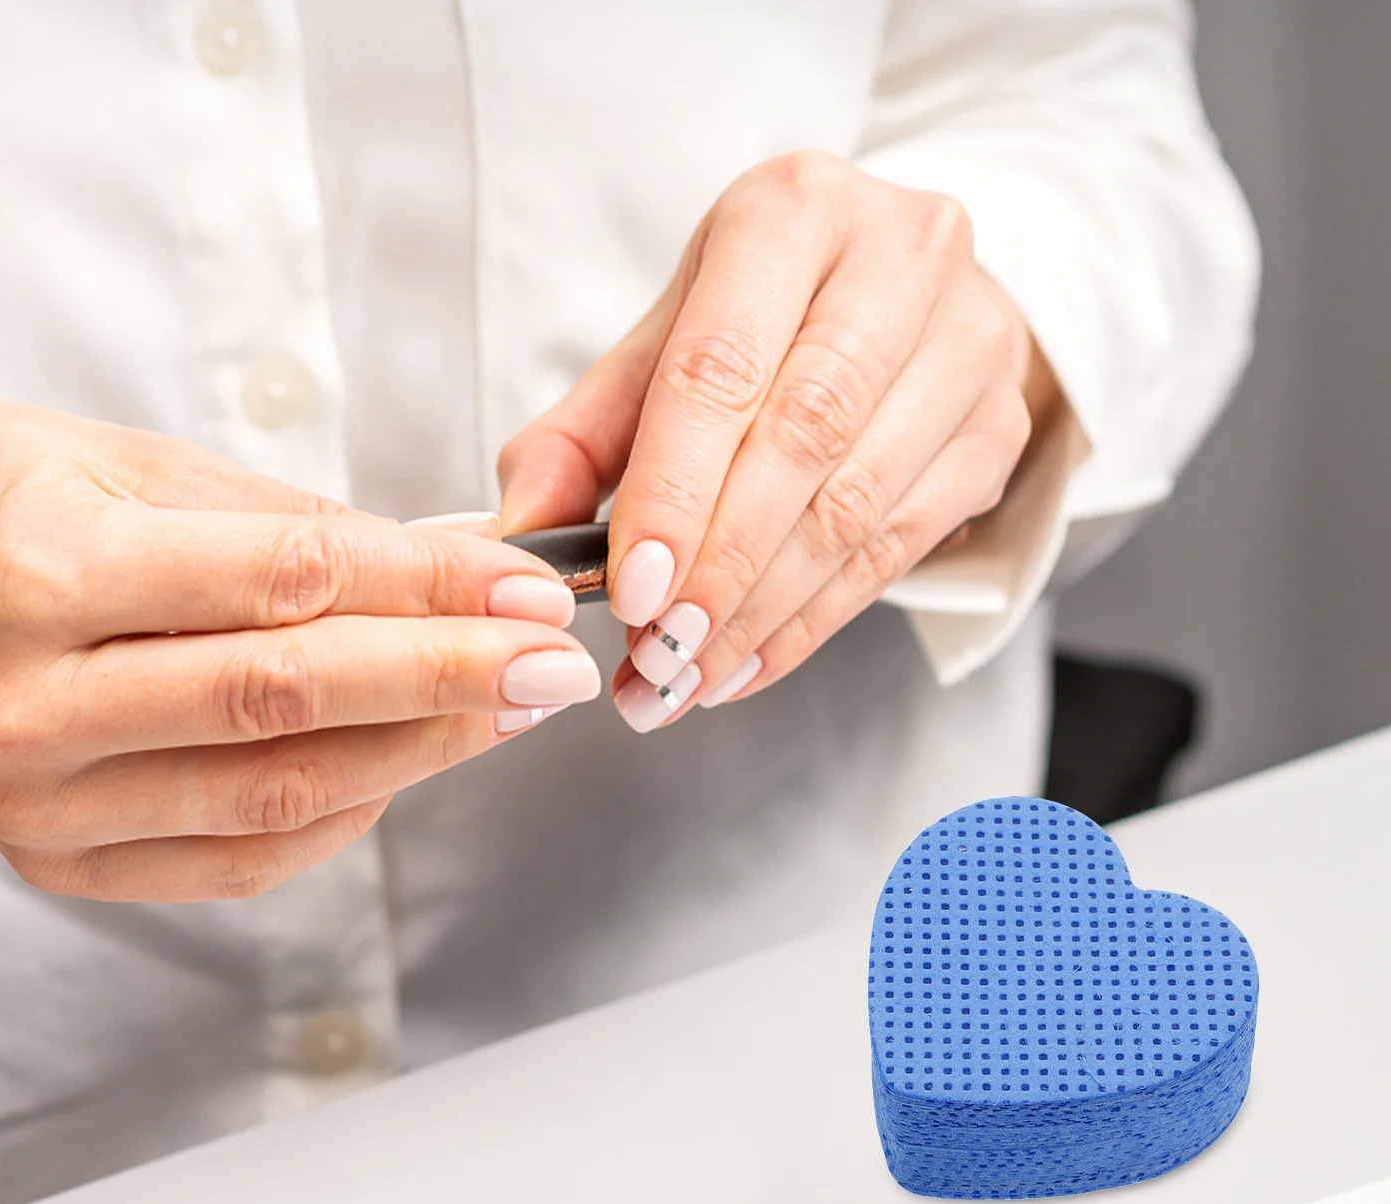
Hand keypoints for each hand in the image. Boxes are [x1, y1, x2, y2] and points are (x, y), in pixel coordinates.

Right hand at [0, 400, 594, 899]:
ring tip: (509, 710)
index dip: (429, 590)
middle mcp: (28, 702)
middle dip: (450, 681)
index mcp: (37, 569)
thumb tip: (446, 565)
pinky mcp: (61, 864)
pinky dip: (344, 813)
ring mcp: (39, 804)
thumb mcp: (120, 461)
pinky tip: (409, 763)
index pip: (284, 585)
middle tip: (558, 665)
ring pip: (276, 792)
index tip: (528, 587)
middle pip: (289, 701)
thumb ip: (282, 524)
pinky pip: (239, 855)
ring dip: (417, 754)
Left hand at [499, 152, 1060, 728]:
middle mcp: (899, 258)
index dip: (675, 492)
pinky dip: (812, 624)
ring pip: (858, 508)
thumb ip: (579, 437)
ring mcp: (968, 342)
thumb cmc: (762, 322)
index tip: (631, 591)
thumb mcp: (660, 348)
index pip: (723, 367)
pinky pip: (900, 551)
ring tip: (686, 677)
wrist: (903, 301)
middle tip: (657, 654)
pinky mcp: (997, 427)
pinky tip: (746, 663)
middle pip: (804, 441)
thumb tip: (519, 536)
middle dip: (721, 570)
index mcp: (791, 213)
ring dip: (762, 615)